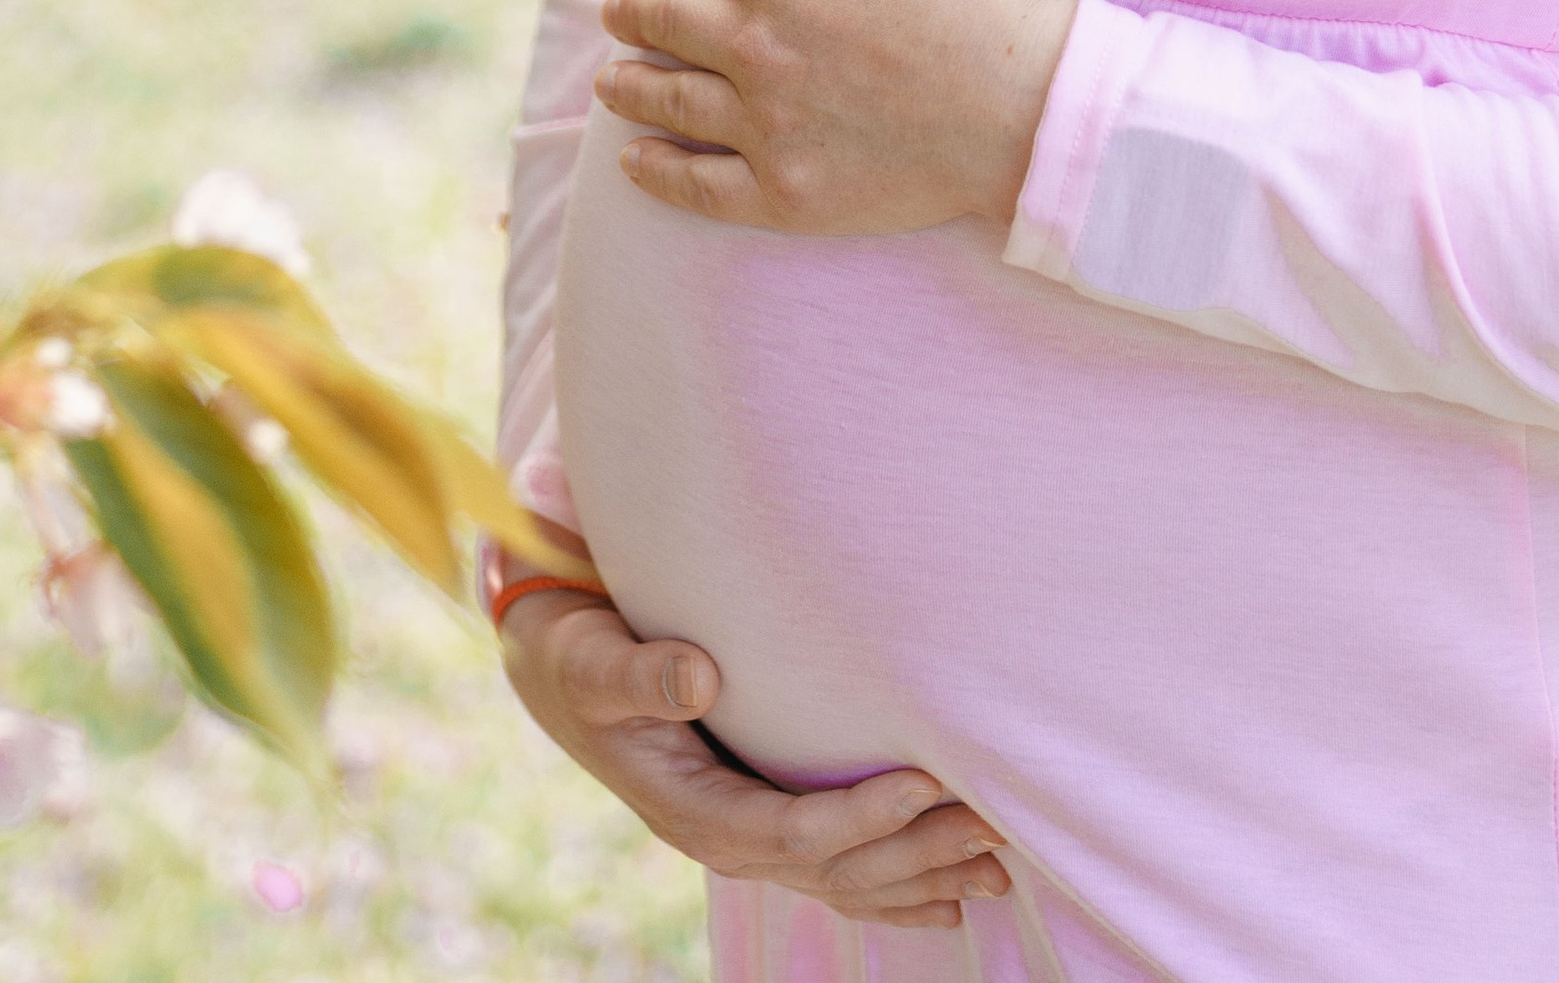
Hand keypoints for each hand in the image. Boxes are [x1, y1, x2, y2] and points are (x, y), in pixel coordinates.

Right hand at [500, 583, 1009, 928]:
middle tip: (993, 826)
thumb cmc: (580, 658)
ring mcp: (747, 838)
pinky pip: (838, 875)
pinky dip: (897, 890)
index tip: (928, 781)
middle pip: (835, 871)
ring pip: (847, 882)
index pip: (791, 831)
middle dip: (916, 854)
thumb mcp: (593, 662)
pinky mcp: (763, 822)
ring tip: (998, 865)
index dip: (862, 815)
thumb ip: (641, 673)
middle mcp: (725, 839)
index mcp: (690, 810)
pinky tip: (952, 899)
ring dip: (922, 876)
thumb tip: (699, 676)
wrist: (561, 679)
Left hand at [597, 0, 1074, 237]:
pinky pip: (698, 183)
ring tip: (610, 80)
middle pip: (670, 17)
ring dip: (631, 84)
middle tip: (617, 12)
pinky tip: (633, 162)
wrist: (1027, 109)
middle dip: (636, 11)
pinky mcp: (783, 189)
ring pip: (671, 97)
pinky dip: (657, 170)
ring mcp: (765, 121)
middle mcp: (758, 39)